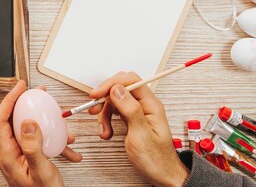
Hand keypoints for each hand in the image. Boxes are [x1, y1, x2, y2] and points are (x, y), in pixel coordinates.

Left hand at [0, 80, 81, 186]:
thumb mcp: (41, 172)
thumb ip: (33, 147)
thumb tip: (26, 121)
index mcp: (6, 154)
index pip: (0, 119)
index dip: (9, 99)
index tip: (21, 87)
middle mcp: (9, 153)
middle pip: (13, 120)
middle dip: (28, 105)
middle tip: (40, 94)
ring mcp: (18, 156)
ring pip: (29, 129)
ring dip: (47, 124)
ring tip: (62, 121)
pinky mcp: (28, 159)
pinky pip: (38, 142)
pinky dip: (54, 141)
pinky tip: (69, 147)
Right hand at [88, 72, 188, 186]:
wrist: (161, 174)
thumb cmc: (156, 159)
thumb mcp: (141, 135)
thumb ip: (130, 110)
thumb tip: (118, 90)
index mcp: (151, 105)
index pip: (131, 81)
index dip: (112, 84)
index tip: (97, 93)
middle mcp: (145, 105)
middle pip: (120, 89)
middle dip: (105, 98)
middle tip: (94, 108)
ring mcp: (137, 111)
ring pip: (115, 101)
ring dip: (104, 113)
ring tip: (103, 129)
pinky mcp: (131, 119)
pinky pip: (115, 112)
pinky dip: (107, 120)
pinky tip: (107, 132)